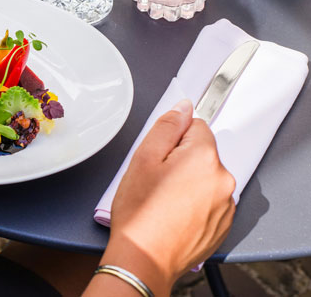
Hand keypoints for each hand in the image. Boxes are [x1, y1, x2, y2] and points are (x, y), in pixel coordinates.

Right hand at [85, 100, 235, 295]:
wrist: (145, 258)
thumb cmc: (141, 213)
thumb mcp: (143, 159)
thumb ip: (166, 127)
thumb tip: (182, 107)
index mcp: (204, 157)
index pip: (195, 125)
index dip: (172, 138)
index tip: (159, 155)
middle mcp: (222, 179)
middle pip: (201, 153)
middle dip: (180, 160)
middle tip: (155, 179)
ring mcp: (226, 204)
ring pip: (205, 177)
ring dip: (188, 183)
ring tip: (163, 200)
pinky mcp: (223, 224)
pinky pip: (209, 201)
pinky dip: (194, 204)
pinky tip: (173, 214)